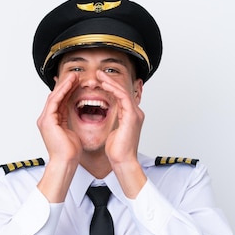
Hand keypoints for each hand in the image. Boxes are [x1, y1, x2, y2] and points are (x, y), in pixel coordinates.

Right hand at [36, 72, 81, 165]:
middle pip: (56, 97)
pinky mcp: (48, 120)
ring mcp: (45, 119)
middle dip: (66, 85)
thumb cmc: (69, 152)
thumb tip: (73, 116)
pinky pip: (55, 101)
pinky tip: (70, 84)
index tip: (77, 83)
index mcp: (52, 122)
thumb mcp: (71, 132)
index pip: (60, 102)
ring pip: (55, 96)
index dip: (68, 91)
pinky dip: (63, 91)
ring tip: (74, 76)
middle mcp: (46, 119)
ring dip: (65, 85)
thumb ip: (68, 122)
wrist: (65, 162)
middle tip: (76, 75)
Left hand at [98, 71, 146, 197]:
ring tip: (99, 75)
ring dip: (110, 82)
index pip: (121, 97)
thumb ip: (113, 123)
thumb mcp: (113, 133)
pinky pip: (123, 97)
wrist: (123, 161)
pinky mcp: (132, 116)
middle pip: (122, 91)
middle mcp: (135, 113)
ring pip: (122, 91)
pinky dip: (113, 90)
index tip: (99, 82)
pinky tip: (105, 85)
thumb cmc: (118, 152)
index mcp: (131, 116)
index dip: (110, 88)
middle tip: (98, 74)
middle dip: (110, 81)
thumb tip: (105, 119)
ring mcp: (135, 114)